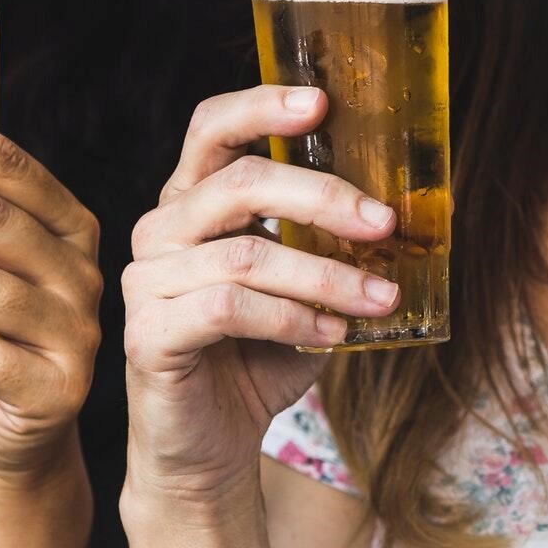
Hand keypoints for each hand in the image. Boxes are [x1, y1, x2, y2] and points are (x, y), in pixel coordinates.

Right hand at [122, 85, 398, 514]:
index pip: (210, 130)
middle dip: (321, 196)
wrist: (210, 445)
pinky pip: (230, 308)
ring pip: (245, 253)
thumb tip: (400, 212)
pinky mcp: (149, 333)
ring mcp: (147, 281)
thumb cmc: (256, 359)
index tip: (321, 102)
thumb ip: (326, 246)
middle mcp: (160, 231)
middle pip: (237, 183)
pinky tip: (332, 332)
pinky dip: (292, 317)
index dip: (260, 107)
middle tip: (384, 223)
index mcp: (191, 204)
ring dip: (326, 274)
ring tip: (381, 297)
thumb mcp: (300, 289)